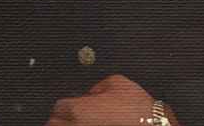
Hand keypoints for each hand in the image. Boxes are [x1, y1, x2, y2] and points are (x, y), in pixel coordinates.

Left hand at [45, 74, 175, 125]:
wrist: (150, 125)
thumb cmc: (135, 108)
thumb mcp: (116, 82)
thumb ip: (96, 85)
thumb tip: (90, 92)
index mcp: (77, 109)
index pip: (58, 107)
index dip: (68, 104)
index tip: (74, 105)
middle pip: (54, 123)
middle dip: (63, 118)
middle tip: (75, 116)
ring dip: (68, 125)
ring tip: (79, 122)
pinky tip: (89, 125)